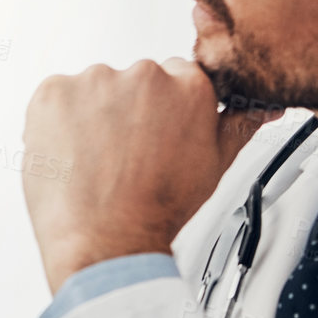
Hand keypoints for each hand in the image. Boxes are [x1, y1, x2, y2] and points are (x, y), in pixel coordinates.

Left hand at [21, 58, 279, 292]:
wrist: (105, 243)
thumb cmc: (158, 211)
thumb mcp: (214, 166)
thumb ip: (238, 126)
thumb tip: (264, 107)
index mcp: (188, 85)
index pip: (175, 77)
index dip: (161, 112)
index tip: (153, 137)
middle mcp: (144, 74)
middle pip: (134, 81)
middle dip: (127, 111)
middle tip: (123, 157)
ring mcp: (95, 81)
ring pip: (94, 89)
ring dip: (91, 116)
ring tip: (95, 162)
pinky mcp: (53, 92)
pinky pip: (55, 97)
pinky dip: (57, 121)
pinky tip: (70, 155)